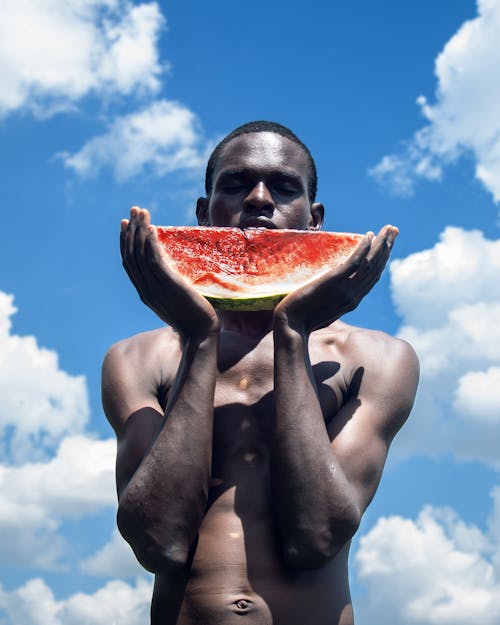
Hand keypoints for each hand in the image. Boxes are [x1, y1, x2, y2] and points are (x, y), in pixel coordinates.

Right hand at [120, 207, 219, 338]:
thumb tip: (175, 271)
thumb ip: (170, 285)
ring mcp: (155, 288)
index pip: (129, 263)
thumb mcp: (176, 299)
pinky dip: (151, 243)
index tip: (125, 224)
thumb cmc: (193, 318)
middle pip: (131, 254)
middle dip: (131, 230)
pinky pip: (155, 260)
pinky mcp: (169, 285)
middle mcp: (145, 289)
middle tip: (132, 210)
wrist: (201, 333)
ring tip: (141, 212)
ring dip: (140, 230)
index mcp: (145, 293)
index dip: (125, 242)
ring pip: (140, 254)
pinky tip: (153, 228)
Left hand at [273, 225, 397, 335]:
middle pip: (376, 268)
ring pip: (370, 263)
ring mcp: (346, 289)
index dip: (381, 261)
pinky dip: (364, 248)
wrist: (291, 326)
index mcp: (352, 301)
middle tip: (394, 230)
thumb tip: (326, 289)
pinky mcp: (334, 282)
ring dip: (381, 244)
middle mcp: (354, 295)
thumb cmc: (301, 320)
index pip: (372, 277)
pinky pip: (355, 262)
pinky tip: (369, 235)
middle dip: (386, 247)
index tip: (386, 246)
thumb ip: (329, 300)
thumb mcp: (321, 310)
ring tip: (389, 228)